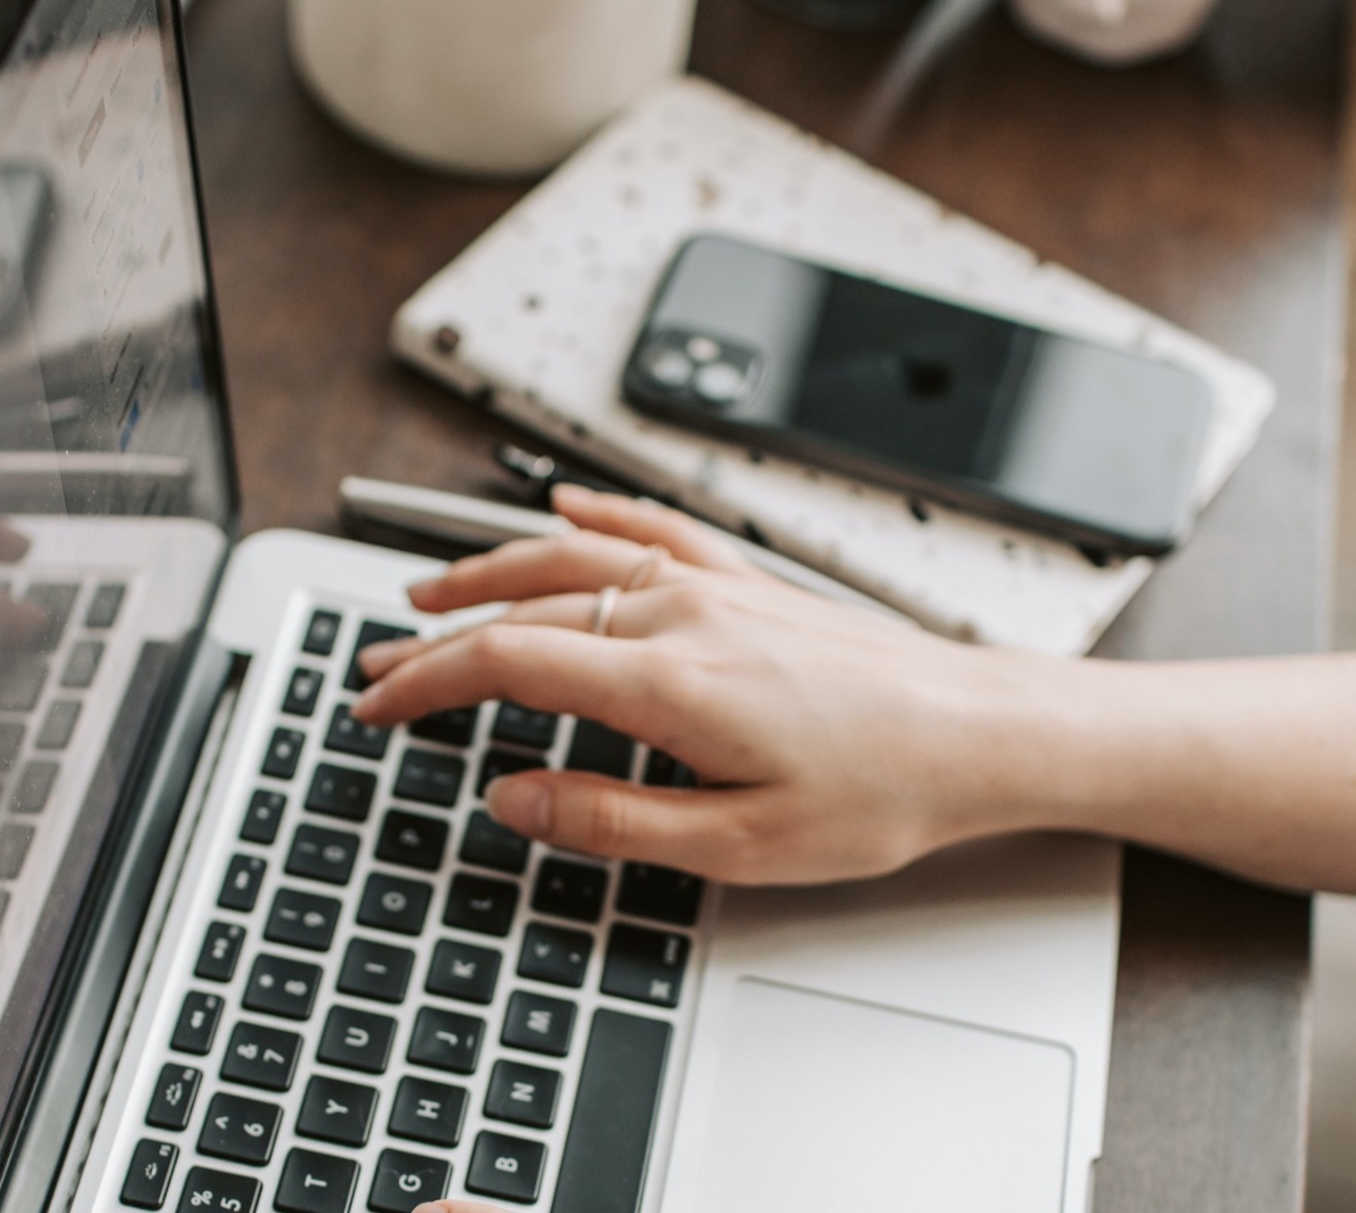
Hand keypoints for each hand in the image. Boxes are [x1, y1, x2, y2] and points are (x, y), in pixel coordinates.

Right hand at [354, 485, 1075, 885]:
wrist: (981, 732)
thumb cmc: (880, 792)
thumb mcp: (738, 845)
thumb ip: (610, 819)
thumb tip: (511, 797)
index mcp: (667, 681)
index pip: (507, 664)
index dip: (425, 684)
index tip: (375, 705)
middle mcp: (682, 613)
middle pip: (524, 609)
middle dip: (435, 639)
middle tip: (376, 670)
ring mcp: (716, 587)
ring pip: (573, 560)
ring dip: (489, 571)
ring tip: (429, 593)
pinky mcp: (749, 581)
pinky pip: (654, 530)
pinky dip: (596, 517)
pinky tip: (563, 510)